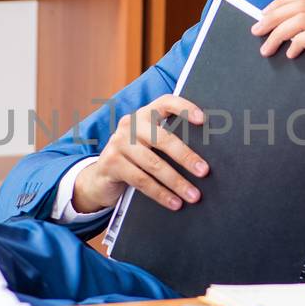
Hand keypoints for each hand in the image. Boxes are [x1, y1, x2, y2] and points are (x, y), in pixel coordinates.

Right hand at [72, 95, 209, 214]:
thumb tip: (202, 161)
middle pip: (162, 139)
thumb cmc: (135, 159)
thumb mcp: (149, 145)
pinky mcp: (111, 163)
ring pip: (153, 164)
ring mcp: (118, 143)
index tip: (202, 119)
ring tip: (193, 195)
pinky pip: (141, 180)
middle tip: (204, 171)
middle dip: (186, 157)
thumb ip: (168, 143)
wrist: (101, 176)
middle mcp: (130, 124)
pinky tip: (174, 202)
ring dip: (176, 182)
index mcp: (145, 115)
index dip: (184, 108)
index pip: (166, 102)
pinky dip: (161, 194)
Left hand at [250, 0, 304, 152]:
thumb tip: (276, 31)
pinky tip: (290, 54)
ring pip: (303, 18)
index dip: (280, 4)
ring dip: (279, 32)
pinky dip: (297, 42)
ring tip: (267, 48)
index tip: (261, 16)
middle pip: (300, 4)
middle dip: (273, 17)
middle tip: (256, 32)